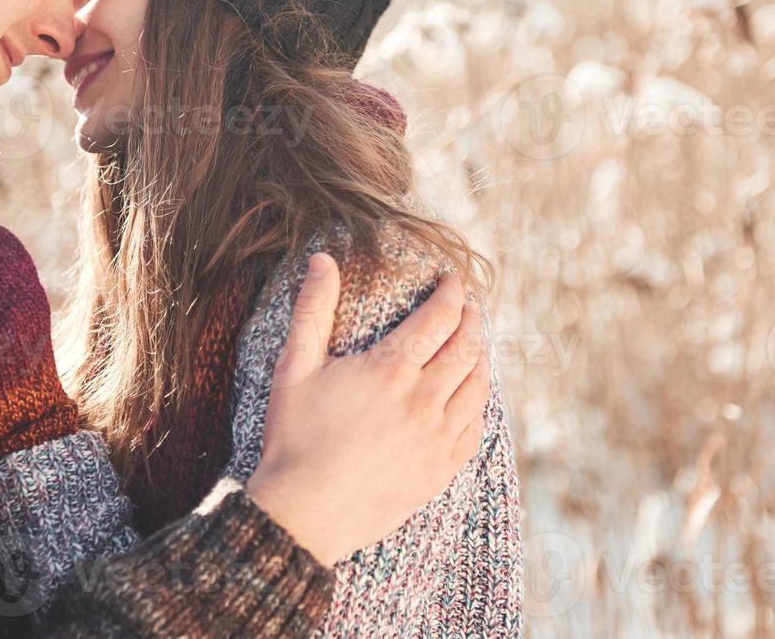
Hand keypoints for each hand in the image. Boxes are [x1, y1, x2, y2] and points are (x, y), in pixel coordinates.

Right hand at [245, 253, 489, 565]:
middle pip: (467, 346)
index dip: (452, 292)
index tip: (453, 280)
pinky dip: (480, 402)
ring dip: (481, 356)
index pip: (440, 317)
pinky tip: (472, 394)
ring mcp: (437, 437)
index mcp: (391, 369)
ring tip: (476, 342)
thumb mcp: (294, 369)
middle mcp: (424, 399)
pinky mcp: (441, 469)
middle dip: (472, 318)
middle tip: (469, 305)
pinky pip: (475, 427)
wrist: (303, 515)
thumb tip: (322, 259)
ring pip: (478, 385)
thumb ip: (312, 310)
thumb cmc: (293, 439)